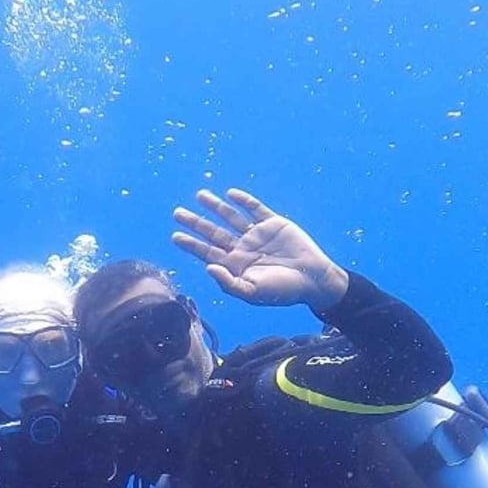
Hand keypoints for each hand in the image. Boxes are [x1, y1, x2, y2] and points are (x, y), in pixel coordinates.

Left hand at [171, 188, 348, 312]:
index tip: (175, 236)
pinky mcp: (274, 223)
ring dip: (215, 207)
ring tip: (200, 195)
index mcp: (235, 265)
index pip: (207, 252)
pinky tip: (230, 194)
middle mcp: (242, 248)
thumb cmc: (282, 291)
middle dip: (196, 223)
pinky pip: (255, 209)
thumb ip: (228, 282)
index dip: (191, 244)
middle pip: (213, 233)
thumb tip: (207, 267)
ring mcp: (257, 235)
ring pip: (231, 217)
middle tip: (177, 213)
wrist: (313, 279)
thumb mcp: (252, 292)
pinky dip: (243, 201)